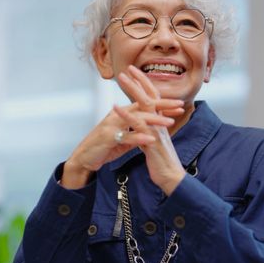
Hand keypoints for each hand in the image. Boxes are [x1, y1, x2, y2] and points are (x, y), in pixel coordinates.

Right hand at [61, 98, 183, 188]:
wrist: (84, 158)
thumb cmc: (103, 147)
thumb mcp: (123, 139)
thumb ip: (135, 133)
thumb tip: (150, 133)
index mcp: (122, 114)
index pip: (145, 105)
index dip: (162, 104)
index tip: (179, 105)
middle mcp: (117, 115)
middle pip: (143, 106)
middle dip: (163, 106)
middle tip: (179, 106)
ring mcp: (112, 125)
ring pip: (136, 119)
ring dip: (154, 120)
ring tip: (169, 123)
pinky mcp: (108, 137)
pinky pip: (126, 137)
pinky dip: (139, 137)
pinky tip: (150, 139)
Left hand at [114, 65, 186, 194]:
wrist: (171, 178)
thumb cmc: (162, 163)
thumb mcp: (155, 143)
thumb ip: (149, 131)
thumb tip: (142, 124)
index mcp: (160, 122)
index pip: (154, 98)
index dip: (145, 85)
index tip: (136, 73)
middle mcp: (160, 123)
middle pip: (151, 96)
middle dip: (140, 81)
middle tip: (128, 68)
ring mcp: (157, 130)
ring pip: (145, 105)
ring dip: (133, 90)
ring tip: (122, 79)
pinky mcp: (152, 141)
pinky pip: (138, 125)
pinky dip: (126, 115)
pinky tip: (115, 107)